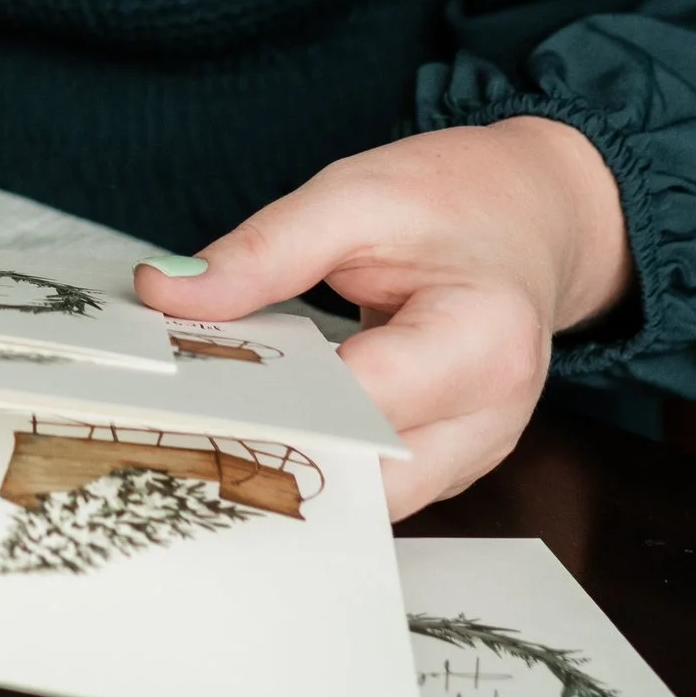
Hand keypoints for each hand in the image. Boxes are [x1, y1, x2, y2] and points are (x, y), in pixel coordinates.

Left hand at [134, 119, 633, 517]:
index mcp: (483, 340)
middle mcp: (491, 418)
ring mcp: (475, 453)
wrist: (531, 217)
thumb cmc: (454, 200)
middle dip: (273, 461)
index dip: (268, 405)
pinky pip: (375, 488)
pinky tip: (260, 434)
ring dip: (291, 471)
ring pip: (366, 500)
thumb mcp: (355, 196)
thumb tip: (165, 293)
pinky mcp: (449, 464)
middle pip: (365, 480)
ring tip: (206, 434)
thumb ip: (263, 251)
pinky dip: (318, 464)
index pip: (359, 403)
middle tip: (175, 432)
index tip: (181, 396)